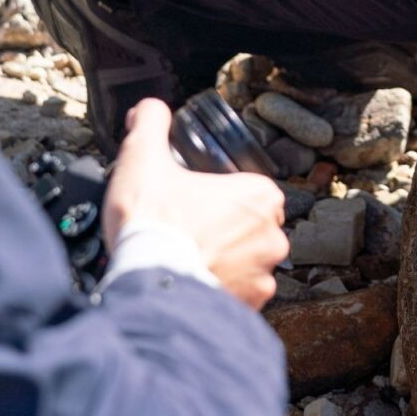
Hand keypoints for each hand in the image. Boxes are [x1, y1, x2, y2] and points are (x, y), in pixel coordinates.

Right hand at [103, 99, 286, 309]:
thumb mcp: (143, 157)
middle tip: (190, 234)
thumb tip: (149, 109)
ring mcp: (264, 276)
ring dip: (224, 265)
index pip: (251, 191)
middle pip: (251, 228)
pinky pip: (238, 296)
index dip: (221, 197)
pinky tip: (194, 286)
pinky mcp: (250, 308)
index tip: (197, 205)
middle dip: (225, 232)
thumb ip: (150, 123)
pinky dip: (219, 291)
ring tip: (189, 262)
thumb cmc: (152, 222)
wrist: (147, 285)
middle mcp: (274, 236)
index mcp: (260, 195)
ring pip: (247, 265)